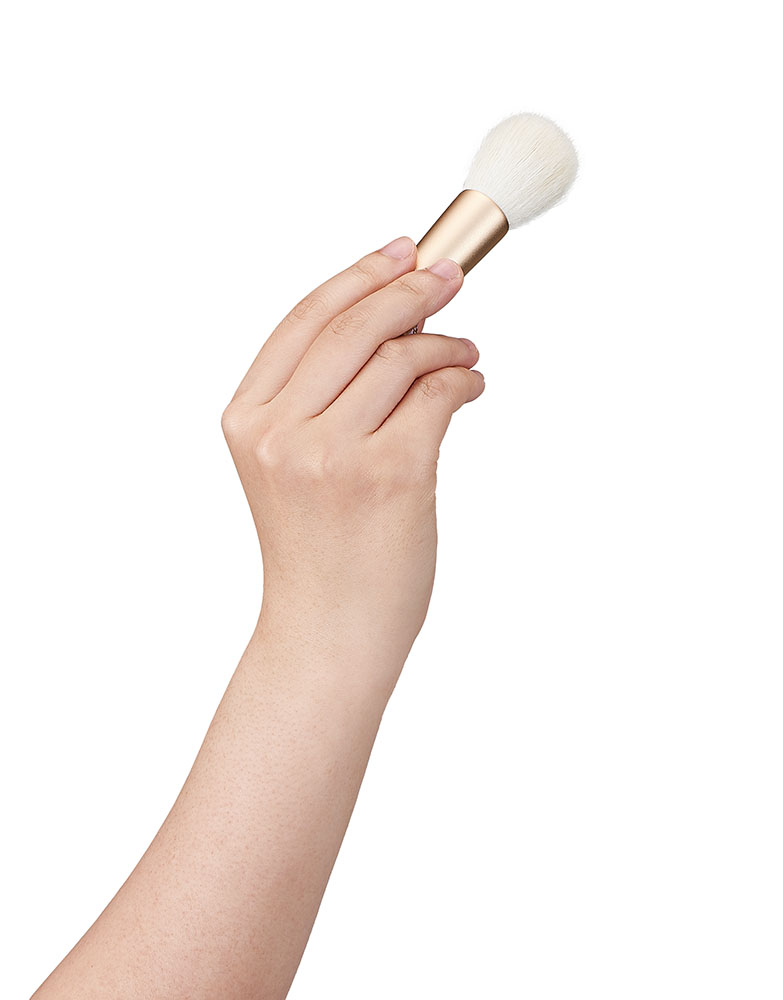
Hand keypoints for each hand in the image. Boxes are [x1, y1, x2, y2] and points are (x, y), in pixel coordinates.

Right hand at [221, 236, 483, 687]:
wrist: (329, 632)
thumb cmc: (319, 551)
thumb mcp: (289, 465)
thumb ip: (319, 395)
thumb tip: (394, 316)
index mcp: (247, 420)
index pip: (304, 319)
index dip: (359, 275)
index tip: (400, 250)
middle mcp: (280, 431)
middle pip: (355, 324)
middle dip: (412, 288)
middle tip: (449, 276)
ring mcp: (331, 453)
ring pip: (401, 355)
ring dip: (445, 343)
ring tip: (465, 353)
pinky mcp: (390, 475)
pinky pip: (438, 394)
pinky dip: (463, 379)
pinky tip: (470, 385)